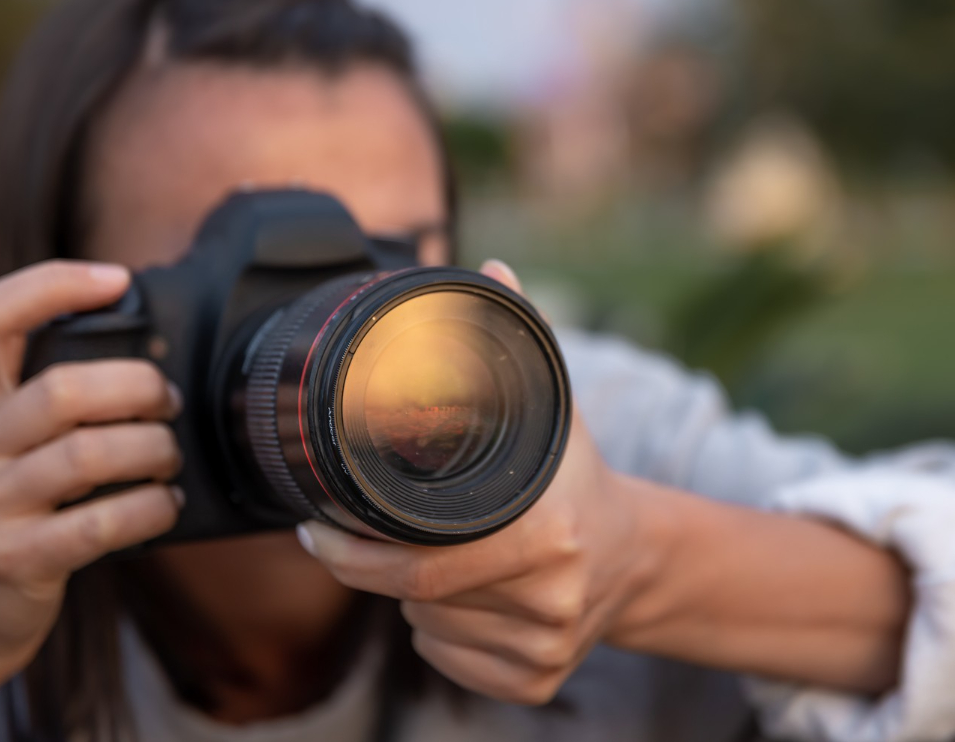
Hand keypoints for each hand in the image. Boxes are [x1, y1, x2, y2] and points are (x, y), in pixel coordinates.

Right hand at [0, 261, 183, 686]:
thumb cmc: (0, 509)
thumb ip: (45, 396)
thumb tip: (150, 352)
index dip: (55, 285)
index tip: (119, 281)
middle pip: (63, 389)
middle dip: (138, 387)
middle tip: (167, 401)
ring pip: (87, 455)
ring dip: (153, 450)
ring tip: (170, 458)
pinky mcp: (14, 560)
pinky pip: (100, 524)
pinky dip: (150, 508)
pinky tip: (165, 504)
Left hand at [299, 259, 659, 704]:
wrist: (638, 556)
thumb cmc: (577, 477)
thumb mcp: (551, 408)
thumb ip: (515, 339)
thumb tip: (487, 270)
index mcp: (547, 533)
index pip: (418, 564)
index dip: (354, 551)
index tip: (316, 525)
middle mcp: (550, 599)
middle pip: (415, 598)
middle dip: (375, 566)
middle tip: (356, 533)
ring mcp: (544, 650)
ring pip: (426, 632)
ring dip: (410, 598)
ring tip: (437, 553)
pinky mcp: (536, 684)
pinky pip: (450, 664)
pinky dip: (438, 635)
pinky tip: (463, 597)